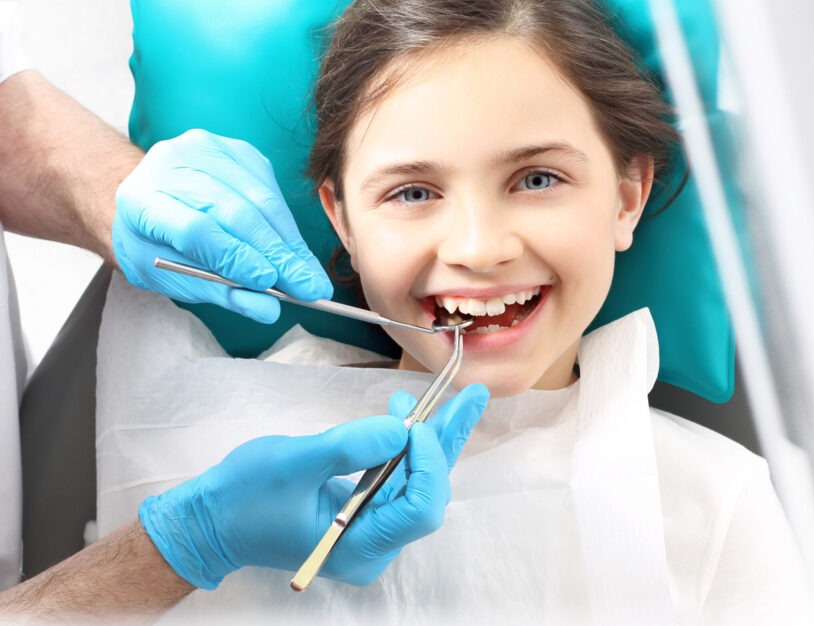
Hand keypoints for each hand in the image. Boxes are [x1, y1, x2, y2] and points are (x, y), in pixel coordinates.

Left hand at [112, 129, 332, 321]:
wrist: (151, 197)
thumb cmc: (158, 244)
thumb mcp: (174, 278)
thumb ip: (220, 292)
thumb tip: (267, 309)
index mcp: (141, 201)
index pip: (195, 229)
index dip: (235, 256)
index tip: (268, 283)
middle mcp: (170, 164)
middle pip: (235, 212)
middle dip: (277, 254)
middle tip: (307, 287)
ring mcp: (206, 149)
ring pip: (261, 198)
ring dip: (289, 242)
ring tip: (309, 275)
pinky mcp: (236, 149)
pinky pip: (271, 188)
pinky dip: (287, 224)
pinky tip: (295, 249)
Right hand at [139, 383, 488, 588]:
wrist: (210, 520)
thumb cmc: (244, 496)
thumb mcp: (295, 463)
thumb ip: (351, 447)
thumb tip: (403, 429)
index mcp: (358, 548)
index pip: (419, 508)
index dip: (430, 463)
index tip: (417, 422)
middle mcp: (373, 547)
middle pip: (427, 492)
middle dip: (446, 441)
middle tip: (472, 396)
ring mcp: (369, 533)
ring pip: (416, 483)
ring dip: (429, 439)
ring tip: (443, 397)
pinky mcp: (362, 516)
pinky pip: (396, 481)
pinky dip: (404, 447)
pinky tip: (405, 416)